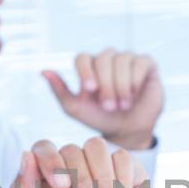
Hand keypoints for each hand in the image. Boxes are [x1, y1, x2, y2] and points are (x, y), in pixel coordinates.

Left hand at [12, 137, 168, 187]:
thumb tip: (26, 155)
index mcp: (47, 184)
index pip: (42, 149)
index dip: (50, 160)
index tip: (62, 185)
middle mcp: (73, 172)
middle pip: (71, 150)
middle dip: (82, 182)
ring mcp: (102, 170)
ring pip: (97, 146)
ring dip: (103, 180)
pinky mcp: (130, 172)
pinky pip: (123, 157)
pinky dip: (123, 181)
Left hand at [42, 50, 162, 150]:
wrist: (126, 130)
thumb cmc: (99, 118)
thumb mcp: (76, 109)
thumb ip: (60, 91)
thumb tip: (43, 71)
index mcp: (89, 66)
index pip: (83, 57)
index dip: (85, 72)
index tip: (90, 90)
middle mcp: (107, 59)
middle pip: (103, 59)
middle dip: (106, 85)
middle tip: (109, 106)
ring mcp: (127, 59)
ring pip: (122, 59)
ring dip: (121, 86)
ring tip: (123, 104)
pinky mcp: (146, 64)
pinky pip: (140, 62)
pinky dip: (135, 80)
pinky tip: (135, 94)